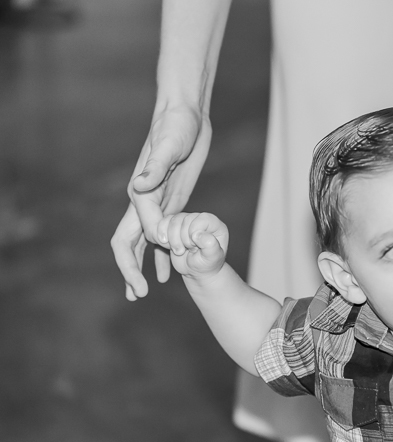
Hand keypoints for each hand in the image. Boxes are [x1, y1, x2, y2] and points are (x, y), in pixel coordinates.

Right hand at [111, 105, 210, 299]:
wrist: (186, 115)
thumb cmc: (178, 126)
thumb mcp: (170, 145)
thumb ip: (156, 167)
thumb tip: (139, 186)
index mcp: (142, 192)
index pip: (137, 232)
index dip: (143, 257)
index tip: (154, 278)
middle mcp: (144, 200)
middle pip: (129, 243)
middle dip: (130, 270)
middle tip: (135, 296)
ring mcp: (158, 203)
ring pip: (143, 243)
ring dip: (140, 268)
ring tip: (139, 293)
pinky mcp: (171, 201)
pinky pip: (163, 235)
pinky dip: (163, 255)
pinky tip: (166, 274)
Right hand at [156, 212, 228, 279]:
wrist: (196, 271)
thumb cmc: (207, 264)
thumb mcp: (212, 258)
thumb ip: (211, 245)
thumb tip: (198, 234)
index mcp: (215, 225)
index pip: (202, 218)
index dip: (194, 233)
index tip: (196, 247)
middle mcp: (201, 220)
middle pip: (185, 219)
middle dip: (183, 239)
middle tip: (189, 250)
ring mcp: (186, 222)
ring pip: (173, 221)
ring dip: (172, 239)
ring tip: (180, 251)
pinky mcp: (174, 226)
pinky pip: (163, 222)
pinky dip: (162, 234)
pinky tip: (166, 244)